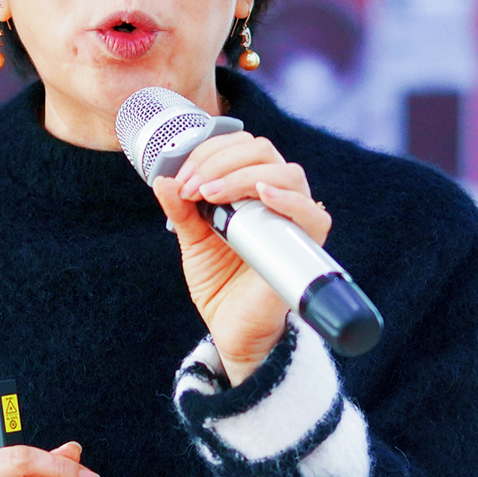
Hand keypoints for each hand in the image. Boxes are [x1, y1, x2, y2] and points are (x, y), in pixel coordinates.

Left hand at [151, 132, 331, 383]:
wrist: (231, 330)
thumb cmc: (220, 283)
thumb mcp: (192, 240)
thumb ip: (180, 209)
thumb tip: (163, 178)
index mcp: (251, 190)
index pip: (240, 147)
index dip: (208, 153)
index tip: (182, 179)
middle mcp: (277, 198)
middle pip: (262, 151)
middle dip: (219, 161)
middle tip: (192, 188)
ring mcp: (293, 221)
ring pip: (287, 172)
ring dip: (242, 175)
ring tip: (211, 195)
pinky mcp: (304, 247)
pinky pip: (314, 214)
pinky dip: (290, 198)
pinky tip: (262, 194)